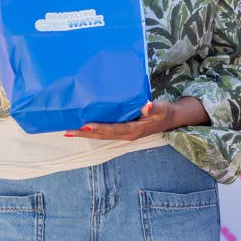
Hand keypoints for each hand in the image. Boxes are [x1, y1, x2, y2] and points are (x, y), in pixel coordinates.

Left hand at [63, 100, 179, 139]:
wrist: (171, 118)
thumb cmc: (165, 111)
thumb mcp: (161, 108)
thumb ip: (152, 108)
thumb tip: (146, 105)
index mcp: (134, 130)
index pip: (113, 129)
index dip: (99, 128)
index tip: (85, 125)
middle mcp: (126, 134)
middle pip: (102, 135)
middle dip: (85, 133)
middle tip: (68, 130)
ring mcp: (124, 134)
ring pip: (102, 135)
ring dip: (86, 133)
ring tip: (70, 130)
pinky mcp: (123, 130)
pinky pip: (105, 132)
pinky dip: (93, 130)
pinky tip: (83, 126)